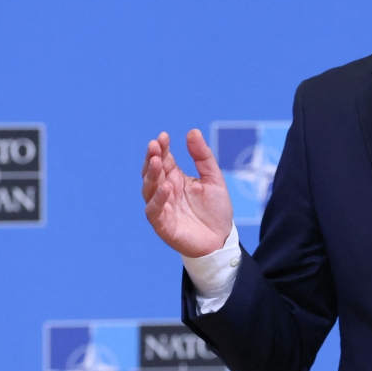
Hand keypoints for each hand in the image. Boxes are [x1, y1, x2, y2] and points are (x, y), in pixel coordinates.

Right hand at [142, 130, 232, 257]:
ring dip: (151, 175)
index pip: (164, 160)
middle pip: (153, 172)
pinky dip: (157, 199)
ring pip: (149, 189)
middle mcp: (166, 191)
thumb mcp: (214, 179)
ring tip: (156, 162)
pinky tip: (164, 187)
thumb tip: (192, 131)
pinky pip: (154, 211)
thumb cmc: (216, 210)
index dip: (162, 148)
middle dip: (152, 158)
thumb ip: (203, 156)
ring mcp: (163, 207)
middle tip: (155, 145)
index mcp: (176, 178)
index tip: (163, 136)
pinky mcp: (163, 225)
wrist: (222, 239)